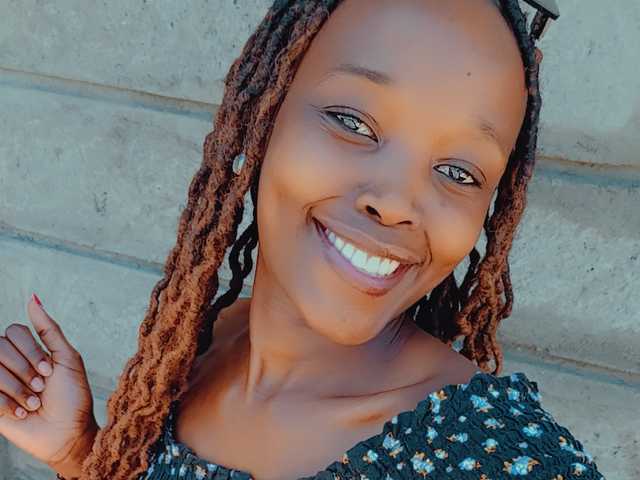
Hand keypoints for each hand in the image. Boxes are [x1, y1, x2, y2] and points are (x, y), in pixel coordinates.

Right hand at [0, 294, 97, 473]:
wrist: (67, 433)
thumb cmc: (72, 396)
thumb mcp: (67, 358)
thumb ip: (49, 328)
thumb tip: (34, 297)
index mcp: (29, 349)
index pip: (13, 331)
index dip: (31, 351)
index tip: (49, 370)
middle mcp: (10, 362)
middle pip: (0, 348)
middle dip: (25, 370)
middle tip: (42, 387)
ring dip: (18, 389)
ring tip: (34, 403)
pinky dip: (7, 405)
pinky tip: (22, 413)